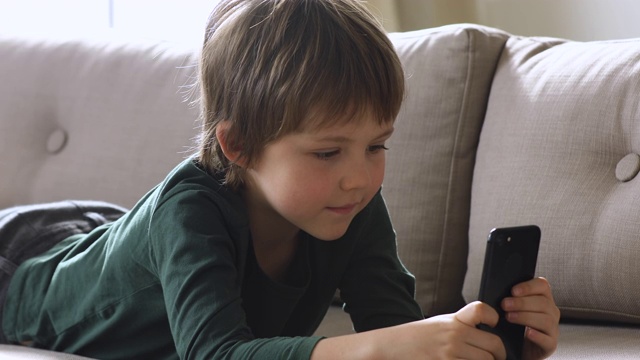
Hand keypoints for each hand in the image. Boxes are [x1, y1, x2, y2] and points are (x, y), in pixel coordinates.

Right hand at [311, 301, 506, 359]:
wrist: (393, 346)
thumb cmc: (416, 337)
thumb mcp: (438, 324)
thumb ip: (460, 326)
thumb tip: (484, 336)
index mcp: (453, 320)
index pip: (482, 310)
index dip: (493, 316)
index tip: (494, 324)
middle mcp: (455, 334)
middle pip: (493, 343)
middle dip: (499, 353)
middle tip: (499, 357)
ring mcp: (451, 352)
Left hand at [502, 277, 559, 359]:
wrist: (517, 348)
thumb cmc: (514, 326)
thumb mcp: (513, 309)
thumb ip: (510, 299)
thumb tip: (497, 291)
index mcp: (543, 299)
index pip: (542, 285)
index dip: (528, 286)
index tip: (513, 291)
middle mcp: (551, 312)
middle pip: (543, 303)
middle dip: (522, 302)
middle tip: (505, 305)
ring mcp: (552, 329)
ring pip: (546, 320)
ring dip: (526, 317)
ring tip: (509, 317)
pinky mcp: (550, 345)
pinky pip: (548, 340)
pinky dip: (537, 336)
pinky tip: (527, 333)